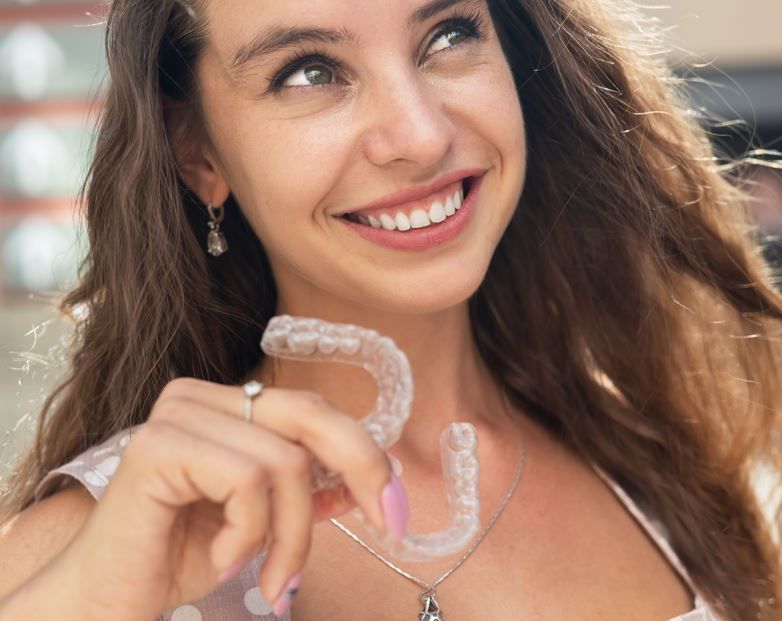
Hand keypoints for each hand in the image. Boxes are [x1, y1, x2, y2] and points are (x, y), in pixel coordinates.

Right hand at [64, 377, 408, 619]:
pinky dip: (249, 534)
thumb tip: (373, 483)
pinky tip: (221, 559)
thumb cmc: (180, 557)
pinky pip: (247, 482)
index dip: (366, 455)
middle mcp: (201, 397)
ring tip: (272, 577)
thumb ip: (308, 492)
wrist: (108, 599)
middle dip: (362, 470)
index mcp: (226, 405)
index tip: (396, 510)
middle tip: (388, 526)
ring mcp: (177, 415)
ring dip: (292, 535)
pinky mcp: (159, 445)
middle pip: (310, 414)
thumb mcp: (264, 523)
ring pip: (285, 462)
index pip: (314, 411)